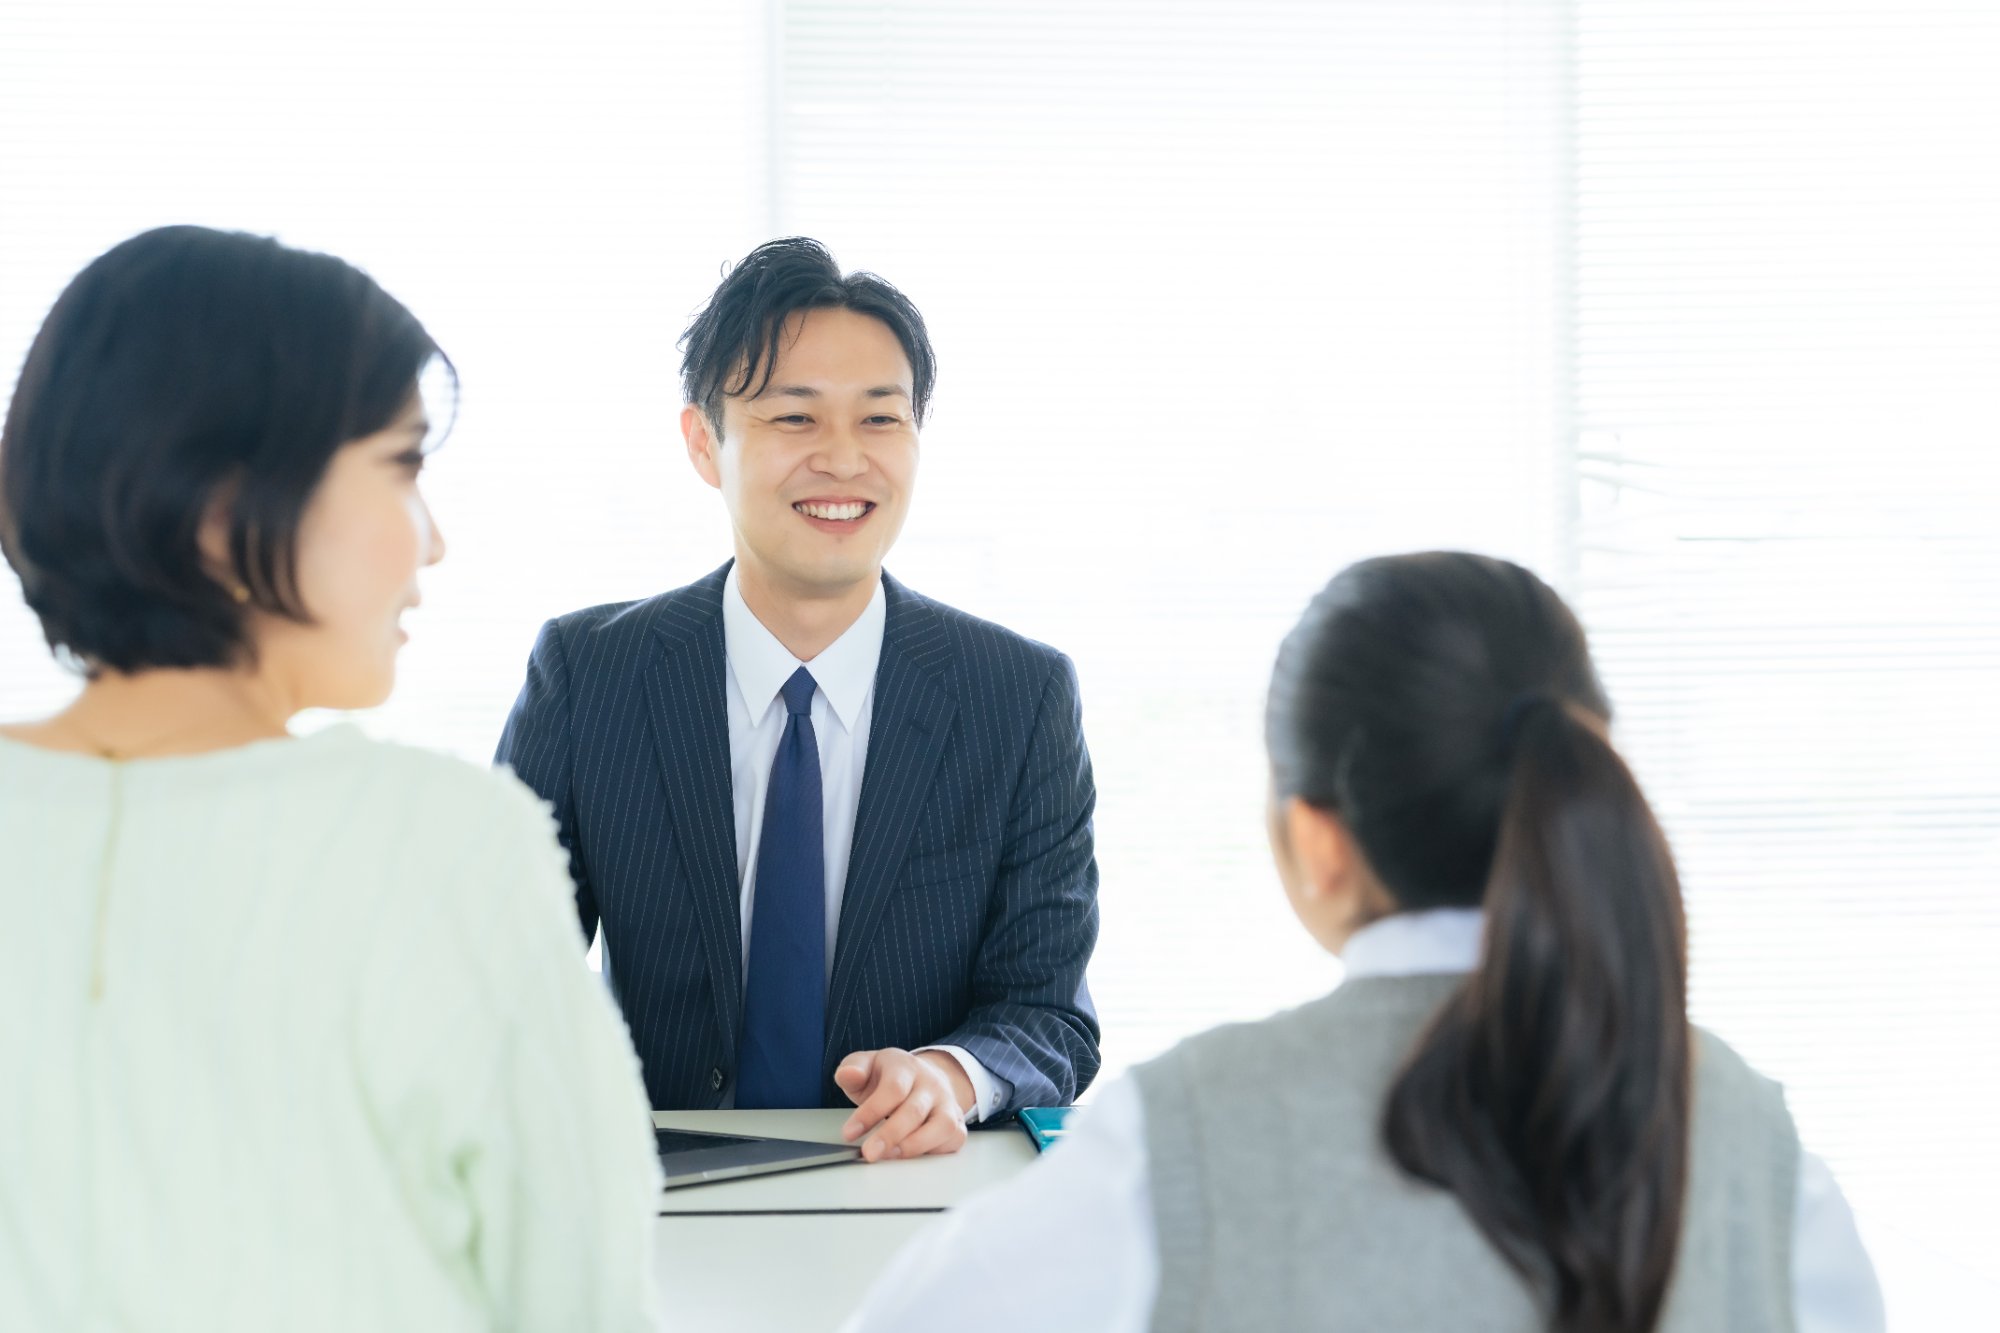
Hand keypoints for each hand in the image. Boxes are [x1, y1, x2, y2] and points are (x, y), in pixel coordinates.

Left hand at [834, 1048, 971, 1160]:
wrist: (922, 1077)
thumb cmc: (888, 1077)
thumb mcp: (866, 1066)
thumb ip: (852, 1069)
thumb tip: (848, 1074)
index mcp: (906, 1067)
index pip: (892, 1089)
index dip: (871, 1113)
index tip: (850, 1133)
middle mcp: (931, 1084)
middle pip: (915, 1111)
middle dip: (890, 1135)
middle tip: (869, 1153)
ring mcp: (947, 1103)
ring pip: (942, 1126)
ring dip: (915, 1146)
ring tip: (890, 1156)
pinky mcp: (956, 1122)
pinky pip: (954, 1139)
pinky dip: (936, 1151)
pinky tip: (912, 1156)